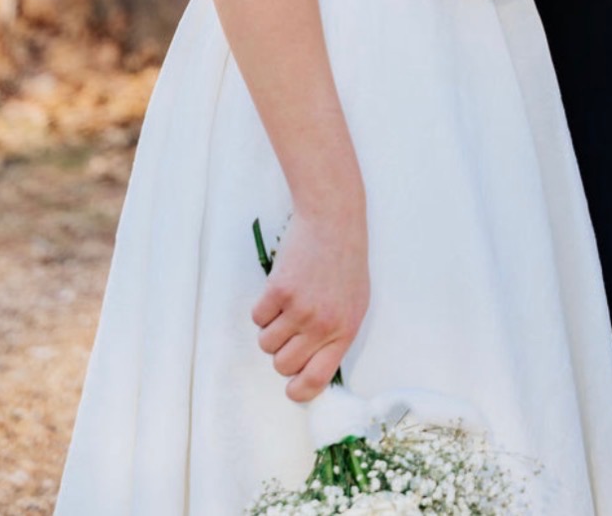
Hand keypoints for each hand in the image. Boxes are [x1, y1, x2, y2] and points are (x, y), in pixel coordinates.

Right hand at [251, 200, 369, 402]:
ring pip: (266, 344)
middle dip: (281, 353)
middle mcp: (322, 326)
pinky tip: (279, 290)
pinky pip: (257, 318)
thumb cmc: (345, 262)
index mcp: (344, 332)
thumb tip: (311, 371)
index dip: (298, 391)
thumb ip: (335, 338)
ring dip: (270, 329)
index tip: (291, 388)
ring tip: (286, 306)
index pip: (316, 381)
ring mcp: (300, 308)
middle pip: (283, 366)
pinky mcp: (279, 290)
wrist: (333, 220)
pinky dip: (262, 308)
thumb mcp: (354, 305)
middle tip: (289, 331)